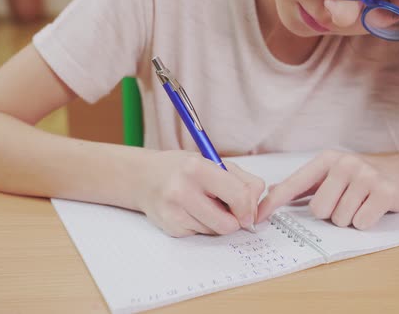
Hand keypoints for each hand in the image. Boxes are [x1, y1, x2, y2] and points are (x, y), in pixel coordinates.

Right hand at [138, 150, 264, 236]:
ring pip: (216, 231)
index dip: (249, 207)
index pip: (239, 196)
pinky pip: (201, 235)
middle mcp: (183, 190)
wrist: (144, 177)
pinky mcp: (170, 228)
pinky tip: (190, 210)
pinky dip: (202, 225)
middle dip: (234, 219)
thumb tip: (255, 210)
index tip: (248, 210)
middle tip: (227, 207)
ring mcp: (174, 212)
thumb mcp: (214, 162)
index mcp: (198, 168)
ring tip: (203, 203)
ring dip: (216, 221)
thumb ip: (242, 181)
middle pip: (228, 224)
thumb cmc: (183, 168)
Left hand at [257, 150, 398, 229]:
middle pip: (318, 210)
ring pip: (340, 219)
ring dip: (350, 219)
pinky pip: (361, 222)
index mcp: (326, 160)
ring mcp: (365, 176)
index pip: (294, 184)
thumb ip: (305, 183)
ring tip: (361, 203)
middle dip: (331, 214)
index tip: (257, 217)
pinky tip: (374, 208)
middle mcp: (344, 164)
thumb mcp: (333, 173)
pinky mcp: (384, 191)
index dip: (274, 202)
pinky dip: (366, 222)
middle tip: (346, 202)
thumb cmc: (364, 176)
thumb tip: (271, 190)